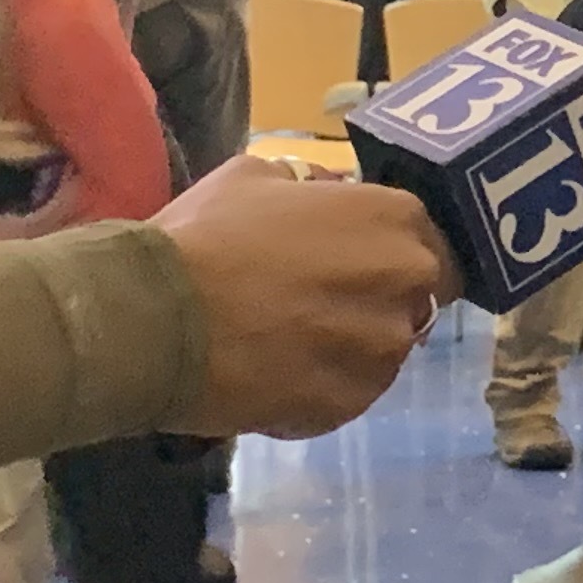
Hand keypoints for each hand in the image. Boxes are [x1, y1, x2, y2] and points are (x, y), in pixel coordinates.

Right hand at [152, 159, 453, 435]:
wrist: (156, 321)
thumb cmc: (204, 237)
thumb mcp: (252, 178)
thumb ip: (305, 185)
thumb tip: (322, 193)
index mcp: (392, 219)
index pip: (426, 235)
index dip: (389, 249)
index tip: (359, 259)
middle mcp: (406, 283)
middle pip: (417, 294)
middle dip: (381, 297)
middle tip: (325, 302)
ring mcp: (382, 350)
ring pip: (386, 348)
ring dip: (353, 346)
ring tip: (293, 343)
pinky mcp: (351, 404)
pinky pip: (352, 392)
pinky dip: (324, 386)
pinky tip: (277, 374)